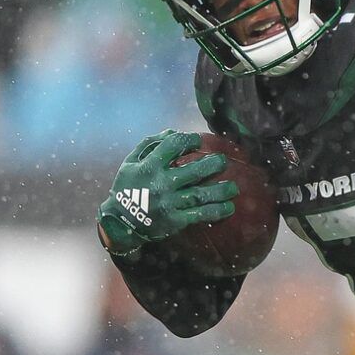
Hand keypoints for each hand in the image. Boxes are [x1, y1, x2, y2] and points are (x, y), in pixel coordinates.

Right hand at [97, 130, 239, 257]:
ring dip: (221, 190)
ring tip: (234, 188)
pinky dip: (216, 211)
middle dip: (213, 164)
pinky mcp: (174, 220)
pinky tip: (228, 207)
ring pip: (201, 194)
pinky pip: (199, 215)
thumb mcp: (131, 162)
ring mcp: (169, 203)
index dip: (189, 140)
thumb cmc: (127, 188)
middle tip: (223, 162)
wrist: (120, 222)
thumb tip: (172, 132)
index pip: (174, 145)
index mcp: (149, 166)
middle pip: (194, 171)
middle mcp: (161, 184)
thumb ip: (150, 144)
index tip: (198, 142)